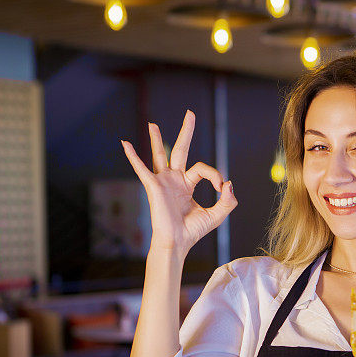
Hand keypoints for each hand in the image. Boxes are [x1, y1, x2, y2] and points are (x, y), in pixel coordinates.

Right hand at [121, 111, 236, 253]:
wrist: (177, 243)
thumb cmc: (192, 231)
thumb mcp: (217, 215)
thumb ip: (228, 201)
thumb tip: (230, 183)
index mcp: (187, 185)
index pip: (203, 169)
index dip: (216, 176)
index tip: (222, 189)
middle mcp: (174, 180)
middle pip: (181, 150)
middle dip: (186, 131)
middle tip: (190, 114)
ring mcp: (163, 182)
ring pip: (161, 155)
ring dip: (158, 139)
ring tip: (153, 125)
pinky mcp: (153, 186)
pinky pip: (142, 168)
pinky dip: (133, 156)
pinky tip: (125, 144)